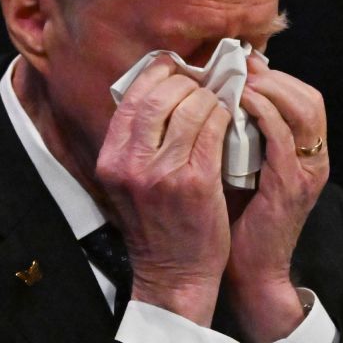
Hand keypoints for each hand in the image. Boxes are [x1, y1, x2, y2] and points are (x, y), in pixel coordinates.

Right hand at [95, 56, 231, 325]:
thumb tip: (155, 89)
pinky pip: (214, 129)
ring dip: (211, 96)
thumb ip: (134, 141)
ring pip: (191, 107)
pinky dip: (226, 115)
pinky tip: (232, 116)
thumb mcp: (127, 181)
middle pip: (160, 94)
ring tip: (221, 98)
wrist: (173, 274)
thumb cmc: (156, 225)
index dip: (158, 73)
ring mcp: (161, 171)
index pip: (131, 96)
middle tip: (206, 79)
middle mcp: (130, 162)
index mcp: (110, 158)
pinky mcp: (195, 180)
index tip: (178, 68)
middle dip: (188, 80)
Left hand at [225, 56, 329, 342]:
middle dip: (272, 75)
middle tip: (237, 63)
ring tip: (237, 77)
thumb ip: (231, 137)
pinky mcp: (292, 185)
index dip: (272, 75)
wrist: (246, 272)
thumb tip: (204, 101)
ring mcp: (307, 171)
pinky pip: (285, 137)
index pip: (301, 97)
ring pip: (303, 109)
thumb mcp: (234, 170)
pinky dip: (264, 112)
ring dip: (269, 87)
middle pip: (308, 96)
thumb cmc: (233, 222)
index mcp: (302, 154)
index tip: (237, 62)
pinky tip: (239, 101)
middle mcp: (312, 159)